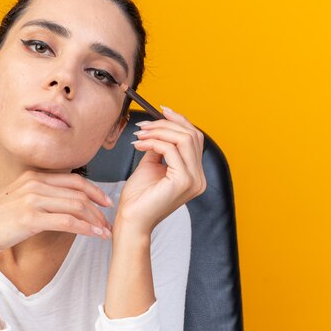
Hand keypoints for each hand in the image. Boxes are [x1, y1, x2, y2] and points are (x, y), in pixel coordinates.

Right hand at [0, 170, 113, 261]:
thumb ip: (37, 195)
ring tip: (104, 232)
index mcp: (32, 176)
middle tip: (108, 221)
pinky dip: (86, 228)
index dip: (94, 190)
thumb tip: (59, 201)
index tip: (105, 202)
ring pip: (76, 206)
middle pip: (78, 192)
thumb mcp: (17, 199)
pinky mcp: (30, 218)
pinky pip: (67, 221)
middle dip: (98, 208)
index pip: (73, 179)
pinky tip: (94, 235)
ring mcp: (32, 199)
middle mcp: (34, 184)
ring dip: (95, 220)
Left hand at [116, 106, 206, 234]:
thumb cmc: (138, 198)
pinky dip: (153, 142)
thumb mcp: (151, 165)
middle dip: (165, 124)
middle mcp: (199, 178)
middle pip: (191, 135)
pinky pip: (170, 150)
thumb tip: (158, 128)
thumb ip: (159, 147)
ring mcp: (193, 180)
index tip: (161, 110)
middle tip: (143, 126)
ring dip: (158, 131)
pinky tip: (138, 145)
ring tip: (139, 134)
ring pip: (183, 139)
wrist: (131, 220)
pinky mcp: (182, 181)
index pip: (195, 139)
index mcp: (195, 175)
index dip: (179, 121)